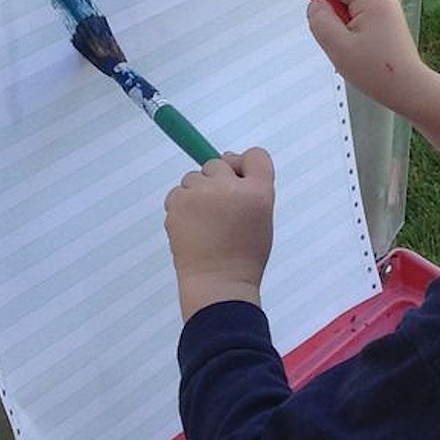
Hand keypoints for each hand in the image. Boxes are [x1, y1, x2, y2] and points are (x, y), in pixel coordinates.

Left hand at [164, 149, 274, 321]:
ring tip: (204, 224)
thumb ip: (250, 189)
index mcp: (259, 191)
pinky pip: (177, 193)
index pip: (256, 156)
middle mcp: (231, 186)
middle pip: (218, 164)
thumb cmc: (243, 256)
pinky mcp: (178, 202)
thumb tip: (227, 161)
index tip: (238, 180)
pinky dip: (181, 207)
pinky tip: (191, 228)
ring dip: (197, 194)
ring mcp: (202, 192)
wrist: (218, 283)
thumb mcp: (261, 219)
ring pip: (194, 178)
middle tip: (219, 213)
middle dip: (216, 182)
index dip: (244, 165)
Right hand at [302, 0, 432, 115]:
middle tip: (326, 38)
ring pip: (349, 11)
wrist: (411, 91)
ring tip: (348, 57)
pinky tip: (355, 56)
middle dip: (328, 12)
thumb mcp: (339, 47)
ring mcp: (387, 13)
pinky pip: (359, 21)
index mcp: (371, 1)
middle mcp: (381, 1)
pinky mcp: (388, 26)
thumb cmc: (378, 72)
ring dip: (339, 28)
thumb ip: (321, 21)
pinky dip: (349, 33)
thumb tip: (316, 4)